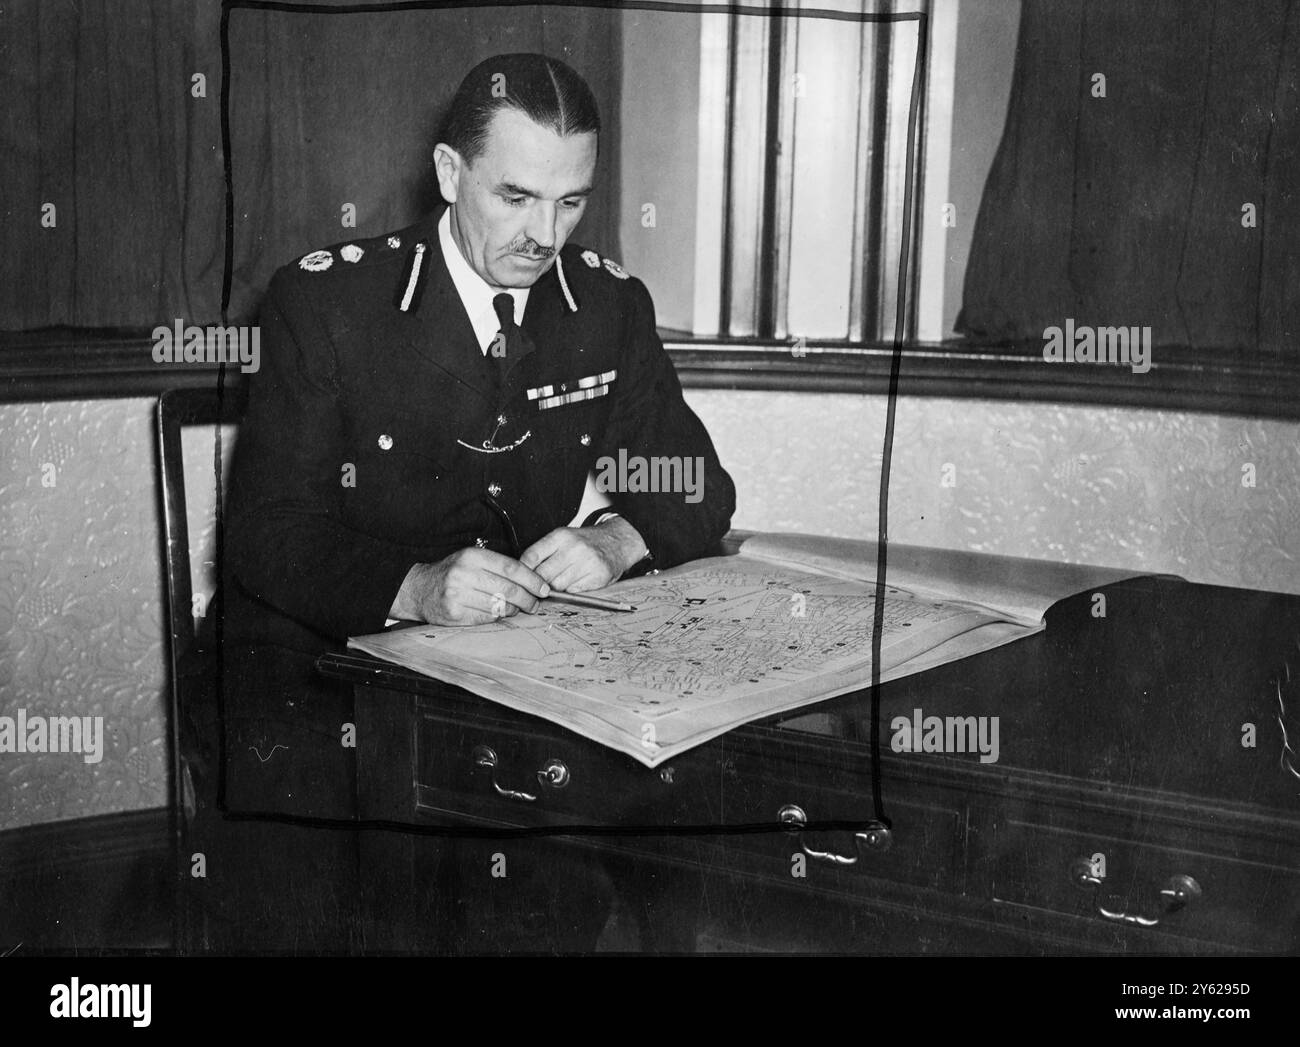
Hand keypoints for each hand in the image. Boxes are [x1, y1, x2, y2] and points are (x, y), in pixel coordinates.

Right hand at [389, 548, 550, 625]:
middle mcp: (464, 574)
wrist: (419, 589)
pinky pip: (487, 617)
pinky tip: (499, 613)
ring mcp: (458, 595)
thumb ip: (498, 566)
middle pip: (508, 589)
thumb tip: (532, 580)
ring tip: (517, 609)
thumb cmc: (452, 573)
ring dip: (514, 609)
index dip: (532, 579)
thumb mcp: (472, 560)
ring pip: (499, 605)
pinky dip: (497, 616)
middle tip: (535, 604)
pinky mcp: (455, 614)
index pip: (511, 568)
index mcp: (472, 556)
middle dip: (528, 599)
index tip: (544, 588)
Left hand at [520, 517, 647, 591]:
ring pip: (557, 586)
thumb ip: (543, 553)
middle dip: (537, 584)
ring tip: (558, 583)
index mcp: (561, 536)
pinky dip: (570, 591)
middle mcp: (574, 548)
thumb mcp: (563, 539)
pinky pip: (574, 591)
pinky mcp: (598, 576)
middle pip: (543, 575)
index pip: (531, 556)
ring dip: (554, 589)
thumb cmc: (584, 543)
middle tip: (537, 587)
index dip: (523, 571)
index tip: (522, 578)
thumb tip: (522, 574)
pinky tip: (574, 583)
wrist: (616, 542)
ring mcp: (587, 562)